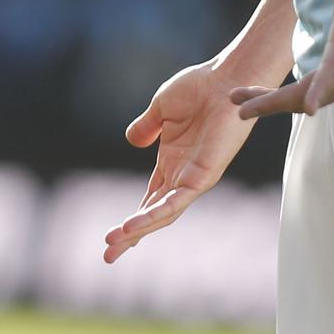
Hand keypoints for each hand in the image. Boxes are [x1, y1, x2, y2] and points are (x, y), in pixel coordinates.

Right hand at [104, 57, 265, 262]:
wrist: (224, 78)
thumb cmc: (199, 88)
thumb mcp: (161, 108)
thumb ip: (146, 126)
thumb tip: (132, 140)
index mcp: (171, 161)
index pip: (149, 198)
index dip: (131, 219)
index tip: (110, 238)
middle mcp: (183, 174)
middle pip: (153, 213)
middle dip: (131, 235)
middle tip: (108, 256)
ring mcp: (194, 177)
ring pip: (163, 213)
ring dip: (139, 229)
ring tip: (115, 243)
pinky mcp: (204, 174)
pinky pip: (177, 200)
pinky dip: (155, 213)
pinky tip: (135, 223)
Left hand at [230, 0, 333, 119]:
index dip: (320, 88)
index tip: (308, 108)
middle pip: (310, 92)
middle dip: (273, 101)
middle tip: (237, 105)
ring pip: (308, 97)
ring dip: (274, 101)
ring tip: (238, 98)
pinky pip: (314, 94)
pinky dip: (288, 99)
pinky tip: (263, 97)